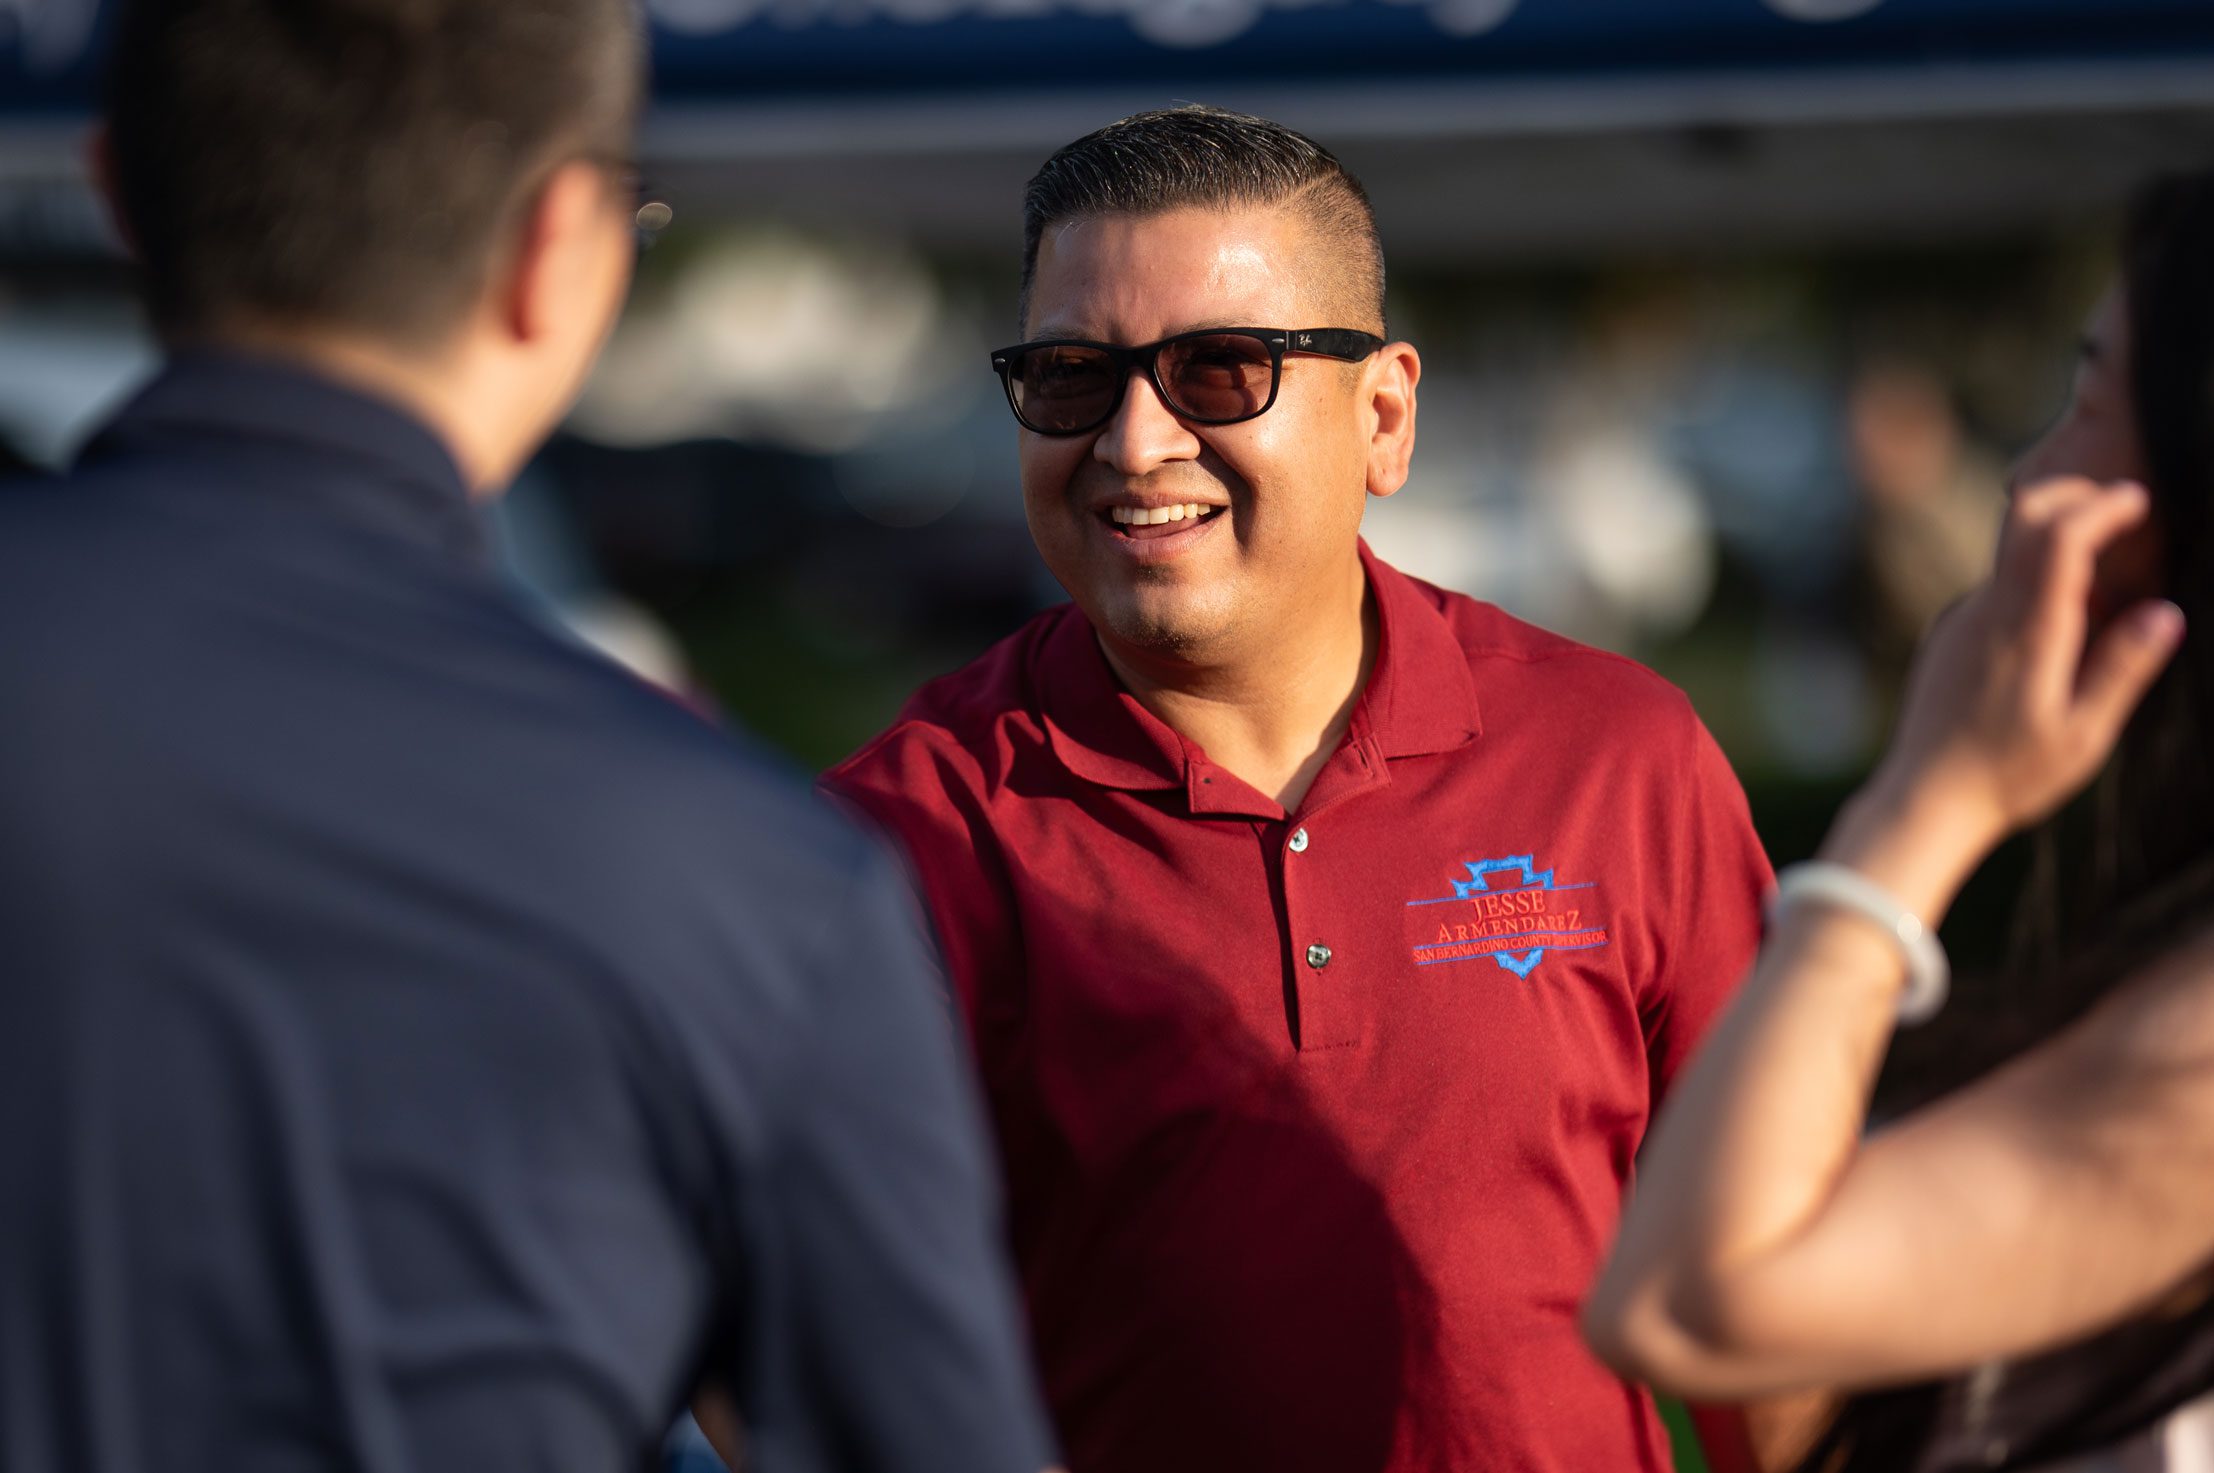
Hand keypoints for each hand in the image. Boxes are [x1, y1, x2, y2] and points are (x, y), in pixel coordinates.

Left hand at [1869, 476, 2182, 855]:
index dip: (2101, 506)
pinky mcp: (1949, 636)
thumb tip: (2167, 613)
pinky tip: (2062, 626)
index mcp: (2026, 630)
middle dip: (2072, 496)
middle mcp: (1986, 613)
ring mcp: (1961, 621)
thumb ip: (2123, 669)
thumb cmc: (2010, 777)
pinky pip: (1996, 592)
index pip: (2059, 536)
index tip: (2138, 498)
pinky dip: (2034, 583)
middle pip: (2023, 520)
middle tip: (2119, 505)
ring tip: (2106, 580)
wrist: (1922, 800)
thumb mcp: (2083, 735)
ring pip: (2011, 558)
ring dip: (2057, 547)